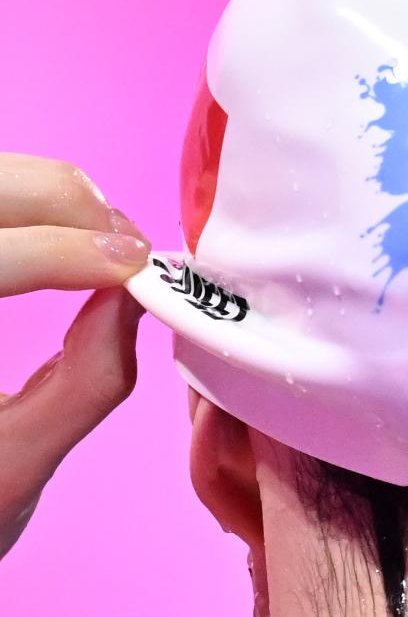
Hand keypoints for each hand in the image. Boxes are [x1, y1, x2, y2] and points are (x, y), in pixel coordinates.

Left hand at [0, 153, 149, 557]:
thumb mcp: (14, 469)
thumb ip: (86, 385)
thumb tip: (136, 300)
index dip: (61, 251)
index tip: (134, 268)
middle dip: (66, 205)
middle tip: (130, 248)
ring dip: (55, 196)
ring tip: (110, 244)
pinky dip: (36, 201)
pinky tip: (72, 237)